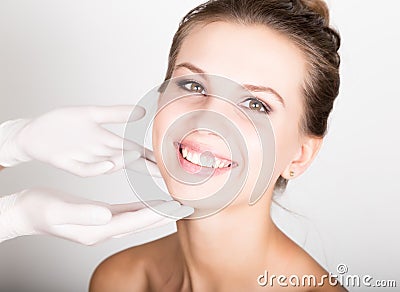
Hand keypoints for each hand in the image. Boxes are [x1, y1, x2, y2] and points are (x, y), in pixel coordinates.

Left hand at [0, 105, 160, 176]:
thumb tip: (144, 110)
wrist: (33, 132)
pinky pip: (85, 169)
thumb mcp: (93, 114)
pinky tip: (110, 163)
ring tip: (142, 160)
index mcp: (107, 143)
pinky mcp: (68, 163)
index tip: (169, 161)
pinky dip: (97, 168)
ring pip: (110, 164)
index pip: (135, 151)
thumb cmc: (62, 124)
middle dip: (146, 167)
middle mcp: (100, 153)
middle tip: (165, 173)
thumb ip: (118, 113)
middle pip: (128, 161)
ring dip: (125, 163)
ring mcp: (85, 159)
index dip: (152, 156)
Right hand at [0, 188, 192, 244]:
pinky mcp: (100, 217)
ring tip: (174, 203)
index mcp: (97, 229)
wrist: (25, 212)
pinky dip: (142, 208)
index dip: (158, 214)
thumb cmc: (39, 210)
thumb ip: (83, 215)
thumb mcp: (58, 211)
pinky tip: (150, 202)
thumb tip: (106, 216)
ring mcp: (102, 224)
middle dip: (164, 215)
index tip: (178, 207)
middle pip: (142, 222)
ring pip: (137, 218)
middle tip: (186, 207)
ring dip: (156, 211)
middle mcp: (104, 229)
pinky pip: (127, 212)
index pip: (136, 222)